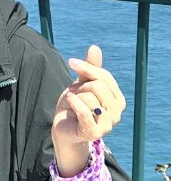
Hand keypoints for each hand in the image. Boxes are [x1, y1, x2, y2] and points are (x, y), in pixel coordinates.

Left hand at [52, 44, 125, 176]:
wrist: (63, 126)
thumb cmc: (75, 104)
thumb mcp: (82, 83)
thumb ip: (90, 68)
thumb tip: (95, 47)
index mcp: (117, 99)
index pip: (105, 76)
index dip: (87, 67)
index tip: (71, 62)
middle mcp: (117, 113)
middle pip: (98, 86)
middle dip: (81, 87)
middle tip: (76, 94)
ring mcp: (108, 125)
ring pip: (90, 98)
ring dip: (75, 97)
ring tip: (74, 104)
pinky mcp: (94, 133)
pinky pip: (84, 112)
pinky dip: (73, 104)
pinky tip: (69, 103)